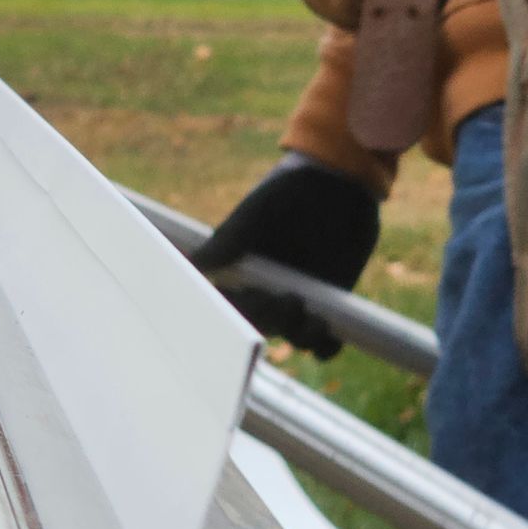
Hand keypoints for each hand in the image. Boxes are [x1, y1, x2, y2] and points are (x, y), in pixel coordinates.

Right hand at [191, 156, 380, 357]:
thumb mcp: (251, 217)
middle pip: (261, 326)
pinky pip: (325, 343)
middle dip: (269, 318)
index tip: (244, 301)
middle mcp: (268, 295)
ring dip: (297, 333)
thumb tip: (192, 265)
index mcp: (242, 277)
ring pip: (292, 337)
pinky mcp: (331, 307)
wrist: (336, 184)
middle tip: (283, 298)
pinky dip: (325, 345)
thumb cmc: (286, 195)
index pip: (230, 308)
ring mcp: (299, 304)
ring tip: (306, 310)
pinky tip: (326, 328)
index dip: (232, 314)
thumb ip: (224, 244)